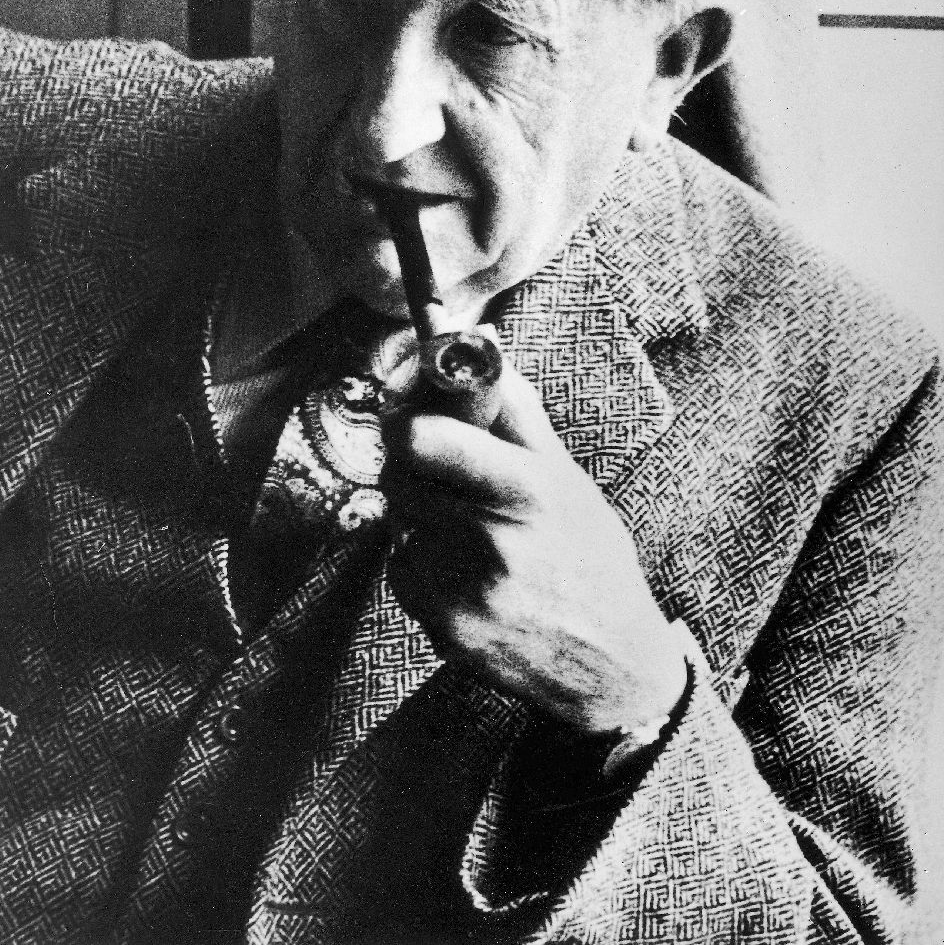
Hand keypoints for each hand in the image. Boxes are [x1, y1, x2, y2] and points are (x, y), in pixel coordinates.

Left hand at [381, 361, 686, 736]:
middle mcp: (494, 538)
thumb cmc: (592, 558)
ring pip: (399, 520)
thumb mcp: (568, 478)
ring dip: (420, 515)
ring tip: (471, 532)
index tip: (412, 411)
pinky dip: (422, 563)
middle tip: (440, 470)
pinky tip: (467, 575)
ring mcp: (464, 588)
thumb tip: (480, 344)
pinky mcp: (444, 627)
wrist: (613, 667)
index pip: (424, 439)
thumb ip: (518, 413)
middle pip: (400, 475)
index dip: (405, 418)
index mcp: (529, 489)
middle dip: (412, 465)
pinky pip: (402, 568)